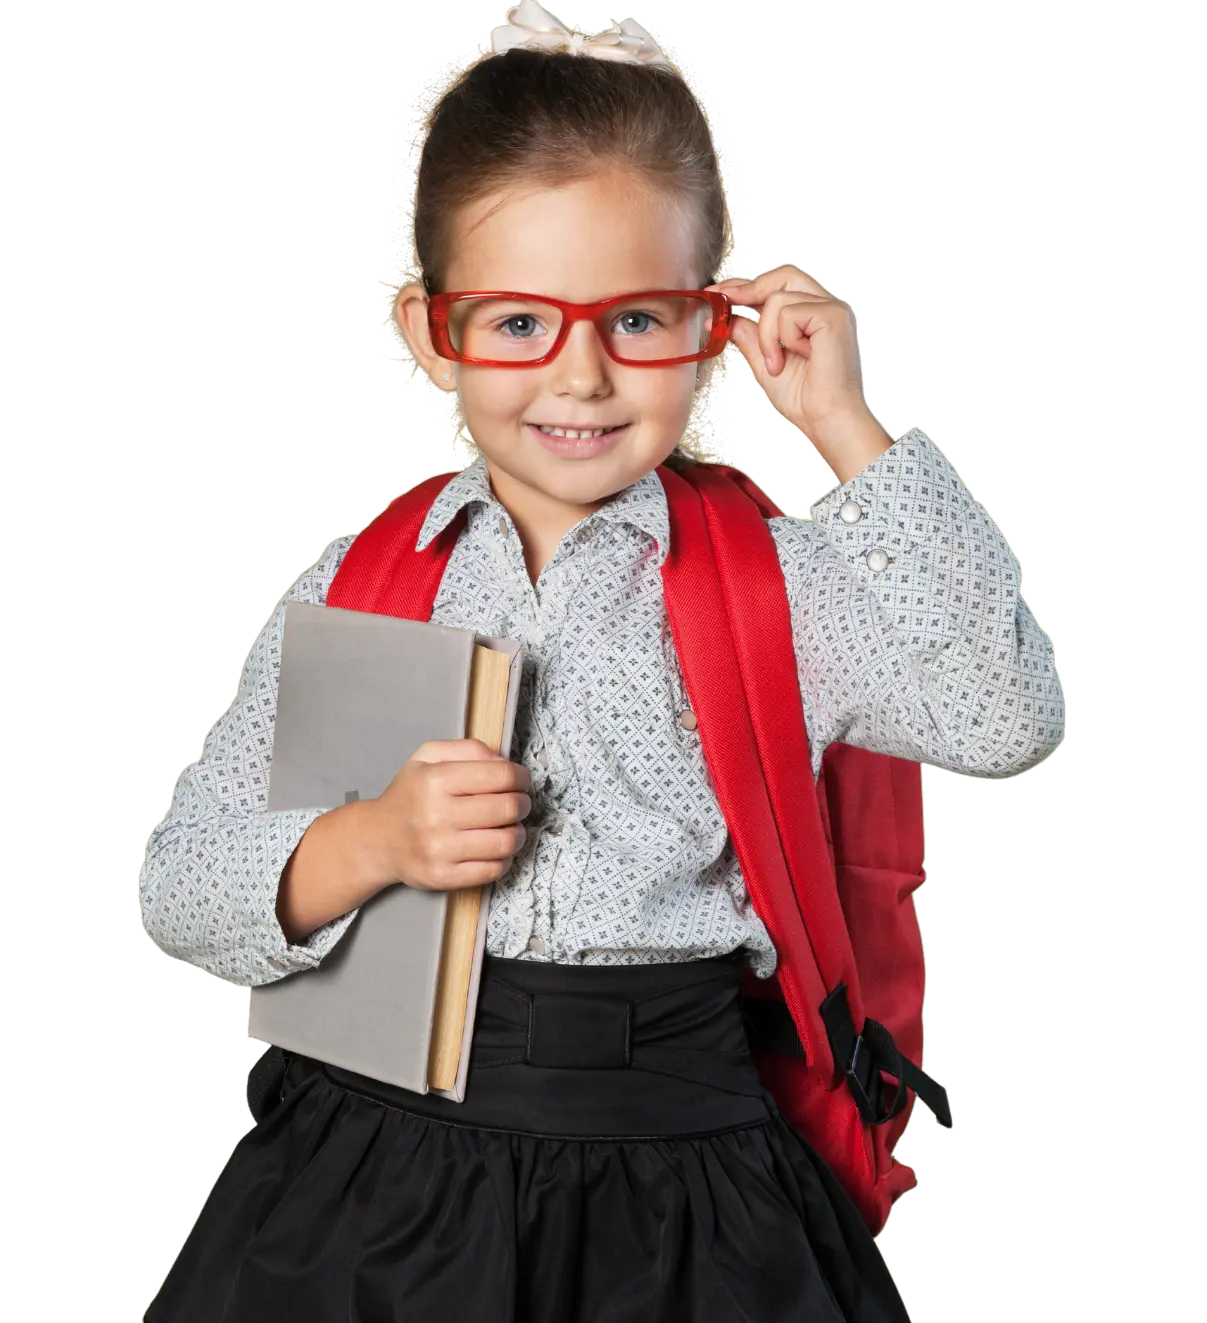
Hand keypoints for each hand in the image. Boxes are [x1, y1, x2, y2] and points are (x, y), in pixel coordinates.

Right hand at [367, 738, 532, 890]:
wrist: (378, 839)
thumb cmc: (410, 796)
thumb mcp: (428, 757)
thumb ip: (469, 749)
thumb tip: (503, 761)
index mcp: (435, 780)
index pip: (502, 776)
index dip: (521, 777)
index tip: (521, 781)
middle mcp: (436, 815)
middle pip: (509, 808)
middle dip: (523, 804)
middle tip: (519, 803)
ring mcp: (439, 849)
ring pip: (506, 841)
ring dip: (517, 833)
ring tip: (510, 827)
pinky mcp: (443, 876)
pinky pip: (493, 869)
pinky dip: (504, 858)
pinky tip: (495, 848)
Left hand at [705, 266, 866, 439]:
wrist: (826, 419)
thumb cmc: (806, 398)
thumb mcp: (765, 361)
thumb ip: (748, 336)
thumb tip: (723, 317)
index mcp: (813, 315)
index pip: (779, 285)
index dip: (747, 286)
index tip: (718, 294)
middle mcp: (825, 307)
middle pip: (783, 276)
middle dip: (749, 290)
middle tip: (725, 304)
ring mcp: (832, 309)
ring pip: (777, 299)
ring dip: (766, 335)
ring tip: (776, 363)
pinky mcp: (833, 316)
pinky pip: (789, 313)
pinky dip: (782, 339)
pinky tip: (795, 357)